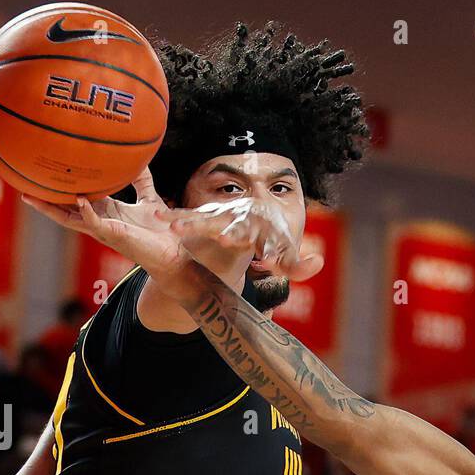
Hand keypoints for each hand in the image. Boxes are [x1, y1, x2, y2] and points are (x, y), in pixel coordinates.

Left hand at [22, 169, 319, 303]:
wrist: (203, 290)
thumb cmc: (217, 278)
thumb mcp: (240, 265)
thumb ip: (266, 258)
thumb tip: (311, 263)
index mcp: (148, 245)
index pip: (120, 233)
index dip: (99, 220)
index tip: (75, 203)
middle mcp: (131, 234)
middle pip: (86, 217)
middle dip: (57, 203)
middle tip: (22, 184)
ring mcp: (130, 224)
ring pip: (91, 201)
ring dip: (63, 186)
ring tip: (29, 164)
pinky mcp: (138, 212)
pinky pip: (121, 181)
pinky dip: (110, 164)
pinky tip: (90, 139)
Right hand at [23, 170, 192, 293]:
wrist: (174, 253)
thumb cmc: (160, 231)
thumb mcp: (149, 199)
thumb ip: (142, 180)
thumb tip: (138, 156)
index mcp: (105, 211)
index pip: (76, 198)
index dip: (60, 189)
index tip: (42, 175)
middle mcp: (99, 221)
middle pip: (64, 209)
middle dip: (43, 200)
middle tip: (21, 186)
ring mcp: (104, 230)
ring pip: (71, 219)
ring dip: (51, 208)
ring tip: (31, 196)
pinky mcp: (114, 236)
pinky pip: (95, 223)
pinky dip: (87, 212)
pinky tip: (79, 200)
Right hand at [171, 197, 321, 282]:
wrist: (256, 210)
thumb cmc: (271, 236)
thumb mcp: (285, 252)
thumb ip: (298, 264)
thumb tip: (318, 263)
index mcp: (264, 231)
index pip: (269, 243)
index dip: (271, 252)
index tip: (270, 261)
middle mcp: (243, 220)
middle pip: (236, 227)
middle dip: (232, 232)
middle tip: (226, 238)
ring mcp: (222, 217)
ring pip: (206, 219)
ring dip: (192, 223)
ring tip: (175, 227)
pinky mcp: (204, 217)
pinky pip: (187, 217)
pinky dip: (172, 215)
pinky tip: (156, 217)